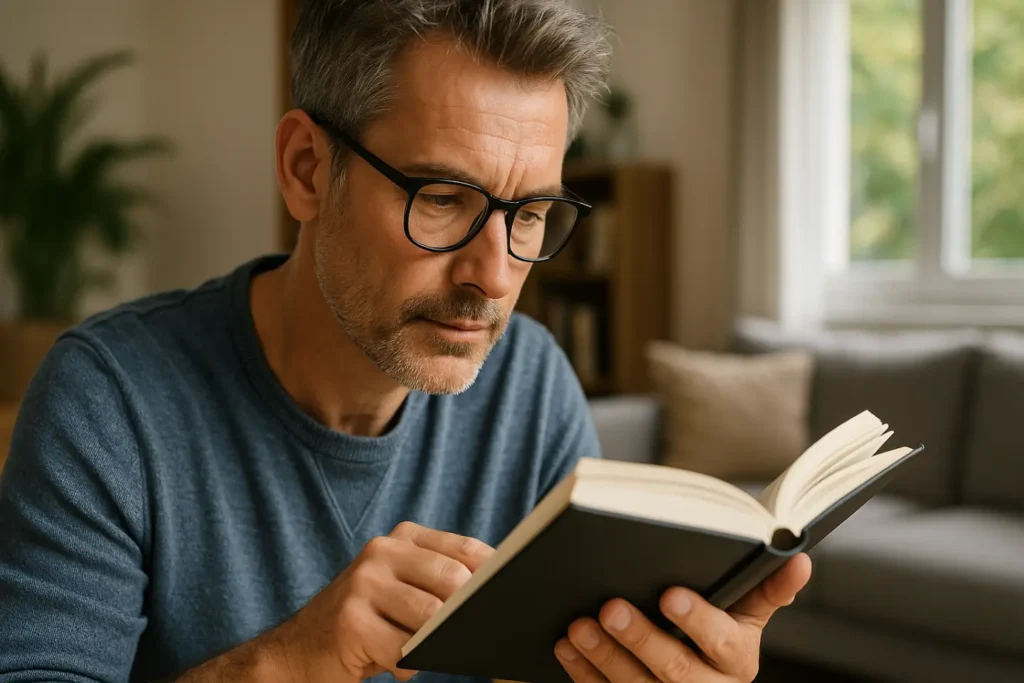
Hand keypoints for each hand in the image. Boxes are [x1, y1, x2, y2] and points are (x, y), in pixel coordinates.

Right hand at [272, 521, 493, 682]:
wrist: (299, 649)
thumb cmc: (366, 621)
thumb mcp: (401, 587)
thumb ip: (439, 579)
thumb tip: (496, 591)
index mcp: (401, 538)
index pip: (465, 549)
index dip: (492, 576)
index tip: (505, 597)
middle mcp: (381, 552)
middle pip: (453, 580)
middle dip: (463, 614)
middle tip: (461, 635)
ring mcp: (363, 584)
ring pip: (431, 618)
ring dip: (432, 644)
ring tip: (415, 648)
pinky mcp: (351, 621)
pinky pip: (404, 651)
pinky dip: (407, 666)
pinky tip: (391, 662)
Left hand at [554, 553, 811, 682]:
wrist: (703, 680)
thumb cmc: (719, 633)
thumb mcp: (746, 613)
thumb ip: (767, 587)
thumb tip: (798, 556)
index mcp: (738, 658)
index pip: (722, 642)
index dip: (698, 620)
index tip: (670, 595)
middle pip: (674, 671)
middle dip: (641, 639)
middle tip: (610, 607)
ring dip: (604, 658)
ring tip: (579, 626)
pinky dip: (584, 674)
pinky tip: (567, 647)